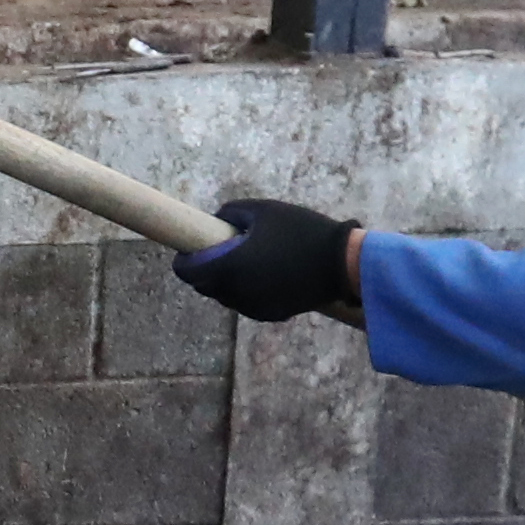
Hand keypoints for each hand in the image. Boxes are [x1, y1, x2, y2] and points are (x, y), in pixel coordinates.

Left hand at [171, 198, 361, 323]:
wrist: (341, 263)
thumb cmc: (301, 230)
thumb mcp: (264, 210)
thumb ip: (231, 212)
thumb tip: (216, 219)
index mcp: (228, 268)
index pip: (187, 272)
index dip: (184, 259)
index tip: (190, 249)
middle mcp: (235, 294)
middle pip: (204, 286)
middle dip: (204, 270)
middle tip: (217, 251)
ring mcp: (253, 308)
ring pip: (225, 296)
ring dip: (225, 281)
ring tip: (244, 259)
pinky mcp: (270, 315)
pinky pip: (246, 303)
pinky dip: (246, 290)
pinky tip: (264, 273)